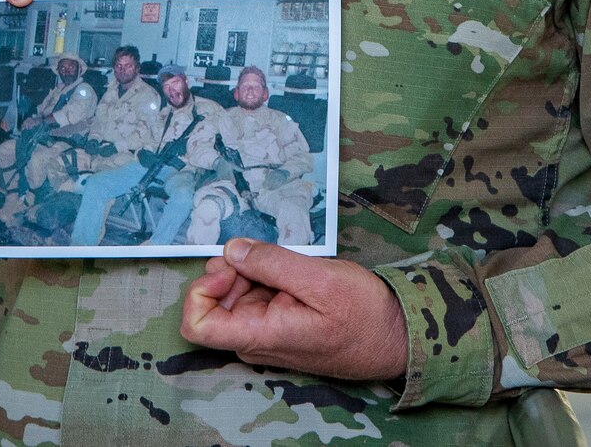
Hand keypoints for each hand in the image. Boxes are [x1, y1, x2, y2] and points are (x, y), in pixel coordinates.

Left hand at [181, 239, 408, 382]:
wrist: (395, 337)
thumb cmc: (363, 315)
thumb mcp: (320, 279)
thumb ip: (271, 263)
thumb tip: (231, 249)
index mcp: (261, 336)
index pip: (196, 325)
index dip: (201, 290)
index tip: (230, 266)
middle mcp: (255, 341)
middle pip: (214, 301)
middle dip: (232, 271)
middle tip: (268, 255)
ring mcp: (265, 334)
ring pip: (235, 296)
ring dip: (253, 272)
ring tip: (290, 266)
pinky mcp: (276, 325)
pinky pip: (255, 298)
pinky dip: (266, 279)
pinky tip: (294, 274)